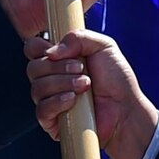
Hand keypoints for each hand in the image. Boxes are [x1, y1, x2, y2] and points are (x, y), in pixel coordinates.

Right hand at [27, 30, 158, 158]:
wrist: (126, 108)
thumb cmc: (116, 79)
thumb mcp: (103, 46)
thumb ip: (78, 37)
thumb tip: (51, 51)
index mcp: (57, 59)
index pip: (32, 48)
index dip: (40, 47)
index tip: (60, 52)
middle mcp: (50, 78)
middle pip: (32, 68)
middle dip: (58, 67)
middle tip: (82, 69)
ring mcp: (49, 100)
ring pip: (37, 88)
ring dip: (63, 84)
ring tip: (85, 85)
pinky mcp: (52, 121)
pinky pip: (42, 110)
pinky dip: (58, 102)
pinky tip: (74, 100)